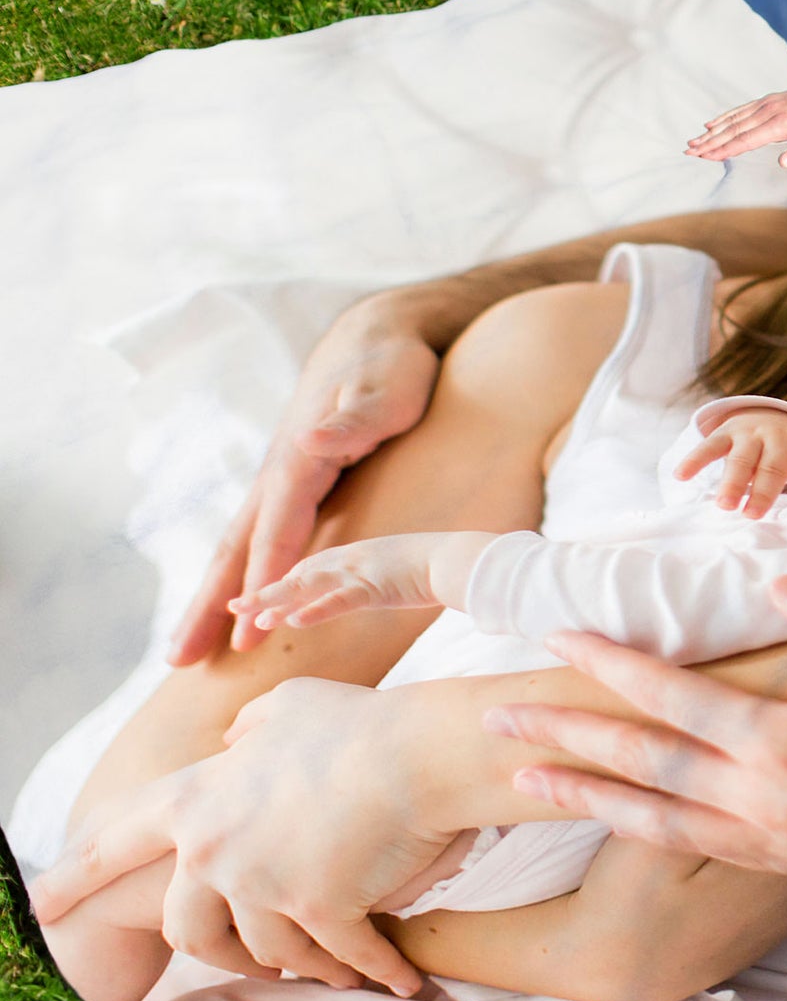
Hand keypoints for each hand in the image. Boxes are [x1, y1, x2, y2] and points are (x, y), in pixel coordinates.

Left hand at [31, 677, 457, 993]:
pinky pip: (343, 957)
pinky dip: (373, 971)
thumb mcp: (291, 707)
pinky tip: (398, 981)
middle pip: (190, 929)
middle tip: (254, 971)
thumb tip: (236, 736)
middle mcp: (215, 849)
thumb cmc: (360, 724)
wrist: (417, 754)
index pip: (117, 842)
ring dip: (308, 967)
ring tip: (336, 974)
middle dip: (218, 956)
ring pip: (268, 951)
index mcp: (198, 798)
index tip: (39, 908)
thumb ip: (252, 726)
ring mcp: (264, 885)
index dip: (74, 875)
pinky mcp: (319, 911)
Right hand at [168, 298, 442, 663]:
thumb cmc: (392, 368)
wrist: (376, 339)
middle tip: (180, 661)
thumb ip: (353, 419)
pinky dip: (236, 578)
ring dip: (210, 600)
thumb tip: (311, 440)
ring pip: (236, 549)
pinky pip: (255, 542)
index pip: (278, 533)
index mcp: (302, 460)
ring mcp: (279, 482)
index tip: (248, 634)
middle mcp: (279, 475)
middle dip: (208, 607)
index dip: (265, 583)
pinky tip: (229, 609)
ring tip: (185, 651)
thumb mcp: (387, 389)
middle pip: (235, 549)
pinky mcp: (290, 486)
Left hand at [232, 530, 494, 631]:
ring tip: (249, 618)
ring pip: (309, 586)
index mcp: (359, 555)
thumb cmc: (447, 568)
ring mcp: (364, 569)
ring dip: (277, 602)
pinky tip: (291, 622)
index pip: (311, 569)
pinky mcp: (378, 583)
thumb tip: (388, 590)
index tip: (256, 599)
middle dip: (265, 592)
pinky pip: (340, 598)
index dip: (281, 584)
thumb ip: (389, 583)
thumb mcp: (406, 575)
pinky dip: (314, 609)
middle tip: (233, 607)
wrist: (468, 560)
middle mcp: (354, 558)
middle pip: (299, 575)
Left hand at [480, 579, 786, 919]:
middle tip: (494, 726)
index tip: (557, 638)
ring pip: (660, 821)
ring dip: (588, 799)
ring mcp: (781, 846)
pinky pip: (704, 852)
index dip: (610, 666)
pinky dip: (650, 834)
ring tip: (528, 787)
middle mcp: (769, 803)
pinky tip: (630, 827)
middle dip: (565, 741)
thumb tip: (777, 579)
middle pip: (643, 765)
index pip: (675, 699)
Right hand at [673, 409, 786, 517]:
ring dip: (731, 481)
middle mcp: (780, 438)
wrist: (772, 419)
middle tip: (753, 513)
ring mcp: (751, 434)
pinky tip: (681, 476)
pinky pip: (710, 447)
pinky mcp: (727, 433)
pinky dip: (696, 460)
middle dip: (763, 488)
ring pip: (740, 459)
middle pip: (772, 465)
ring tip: (724, 505)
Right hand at [687, 77, 786, 170]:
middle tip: (689, 151)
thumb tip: (782, 163)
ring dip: (712, 131)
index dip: (725, 149)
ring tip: (693, 141)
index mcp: (782, 125)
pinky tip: (711, 124)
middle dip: (710, 142)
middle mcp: (770, 113)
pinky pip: (741, 110)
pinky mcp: (768, 101)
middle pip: (734, 130)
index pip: (747, 140)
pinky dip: (724, 117)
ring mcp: (767, 105)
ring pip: (734, 120)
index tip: (706, 156)